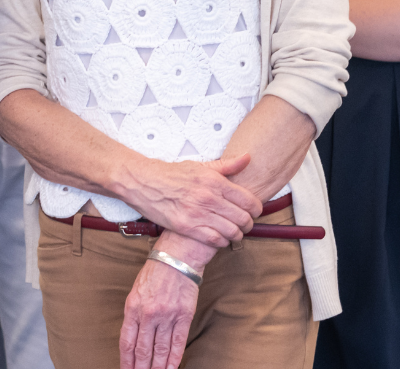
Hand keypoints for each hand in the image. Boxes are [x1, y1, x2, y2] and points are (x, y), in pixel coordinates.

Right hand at [116, 154, 259, 249]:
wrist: (143, 182)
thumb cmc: (170, 174)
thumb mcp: (199, 166)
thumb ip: (226, 165)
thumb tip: (247, 158)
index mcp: (215, 182)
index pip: (249, 201)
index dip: (256, 209)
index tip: (253, 212)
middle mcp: (209, 198)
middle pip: (244, 219)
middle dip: (248, 224)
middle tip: (244, 223)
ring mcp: (198, 214)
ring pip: (232, 232)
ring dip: (236, 234)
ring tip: (232, 232)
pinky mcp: (187, 227)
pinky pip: (215, 240)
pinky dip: (222, 241)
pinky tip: (219, 237)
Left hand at [119, 234, 210, 368]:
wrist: (176, 258)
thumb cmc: (154, 274)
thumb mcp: (135, 292)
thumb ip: (134, 315)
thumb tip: (133, 339)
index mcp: (132, 308)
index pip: (127, 342)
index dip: (126, 361)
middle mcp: (148, 314)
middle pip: (143, 349)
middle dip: (140, 368)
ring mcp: (166, 316)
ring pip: (160, 349)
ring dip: (157, 367)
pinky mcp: (183, 317)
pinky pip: (178, 343)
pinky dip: (174, 358)